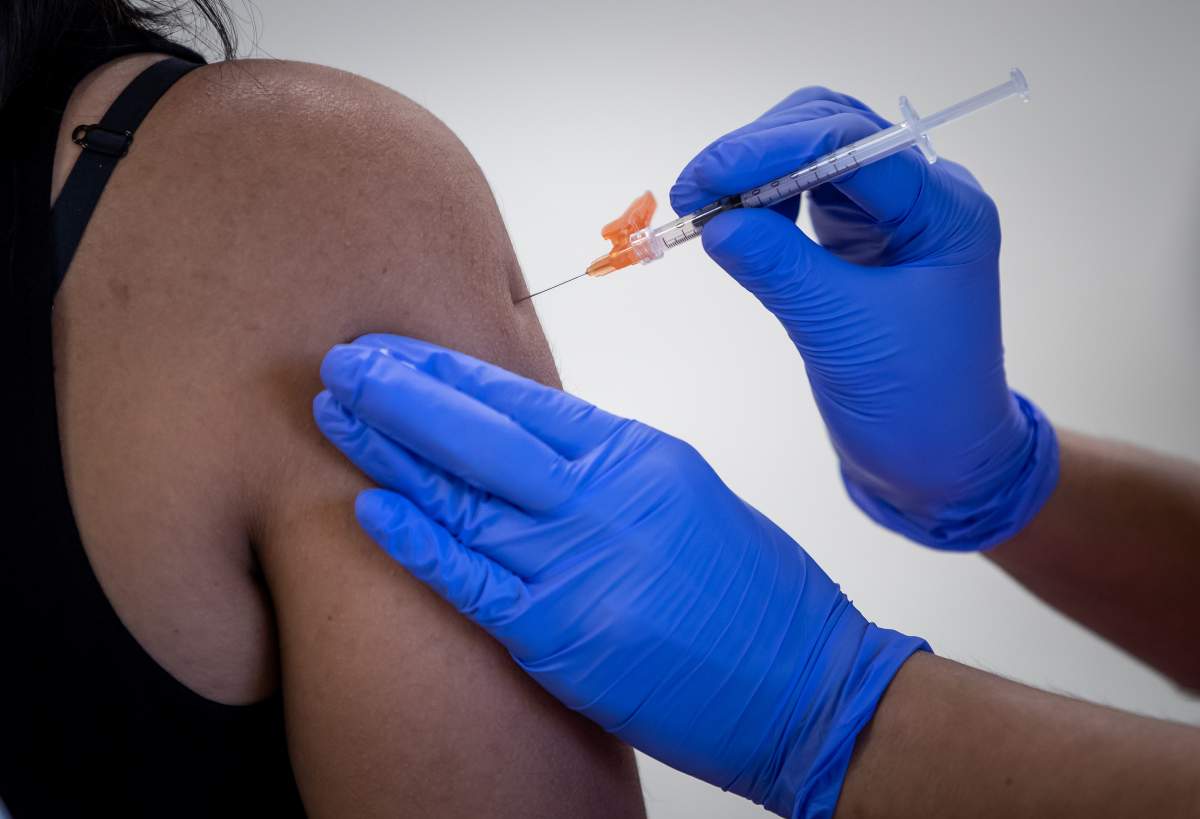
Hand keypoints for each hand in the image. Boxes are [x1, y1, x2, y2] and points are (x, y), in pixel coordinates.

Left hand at [314, 335, 925, 816]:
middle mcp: (604, 500)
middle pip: (481, 435)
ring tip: (335, 416)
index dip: (449, 372)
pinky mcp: (562, 638)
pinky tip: (372, 508)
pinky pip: (474, 582)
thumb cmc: (758, 594)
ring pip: (465, 498)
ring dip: (392, 454)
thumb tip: (529, 446)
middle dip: (403, 394)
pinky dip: (419, 543)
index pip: (523, 400)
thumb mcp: (685, 494)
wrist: (808, 686)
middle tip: (342, 362)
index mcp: (637, 457)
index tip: (396, 349)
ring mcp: (581, 567)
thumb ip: (606, 468)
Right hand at [670, 87, 1057, 549]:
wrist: (941, 465)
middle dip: (756, 152)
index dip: (766, 151)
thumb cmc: (916, 407)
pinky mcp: (862, 242)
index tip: (699, 182)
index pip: (850, 144)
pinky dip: (763, 201)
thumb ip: (780, 269)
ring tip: (706, 209)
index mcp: (943, 211)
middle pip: (830, 129)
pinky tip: (736, 224)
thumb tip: (715, 222)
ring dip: (756, 170)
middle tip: (692, 193)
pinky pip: (806, 196)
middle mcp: (923, 198)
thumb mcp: (842, 336)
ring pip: (815, 154)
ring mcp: (892, 217)